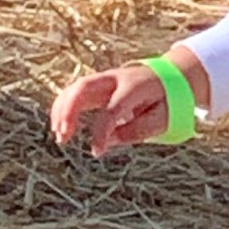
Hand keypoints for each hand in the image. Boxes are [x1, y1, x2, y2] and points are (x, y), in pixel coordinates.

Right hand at [50, 52, 207, 156]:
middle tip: (63, 136)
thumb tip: (107, 142)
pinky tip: (60, 128)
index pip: (113, 108)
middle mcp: (115, 78)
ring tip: (60, 137)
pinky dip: (63, 108)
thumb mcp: (161, 119)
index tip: (96, 152)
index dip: (101, 131)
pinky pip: (74, 92)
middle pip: (84, 87)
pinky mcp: (97, 84)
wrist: (168, 76)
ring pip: (74, 87)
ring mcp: (104, 78)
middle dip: (69, 111)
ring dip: (61, 111)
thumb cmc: (166, 101)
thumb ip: (137, 130)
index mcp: (135, 87)